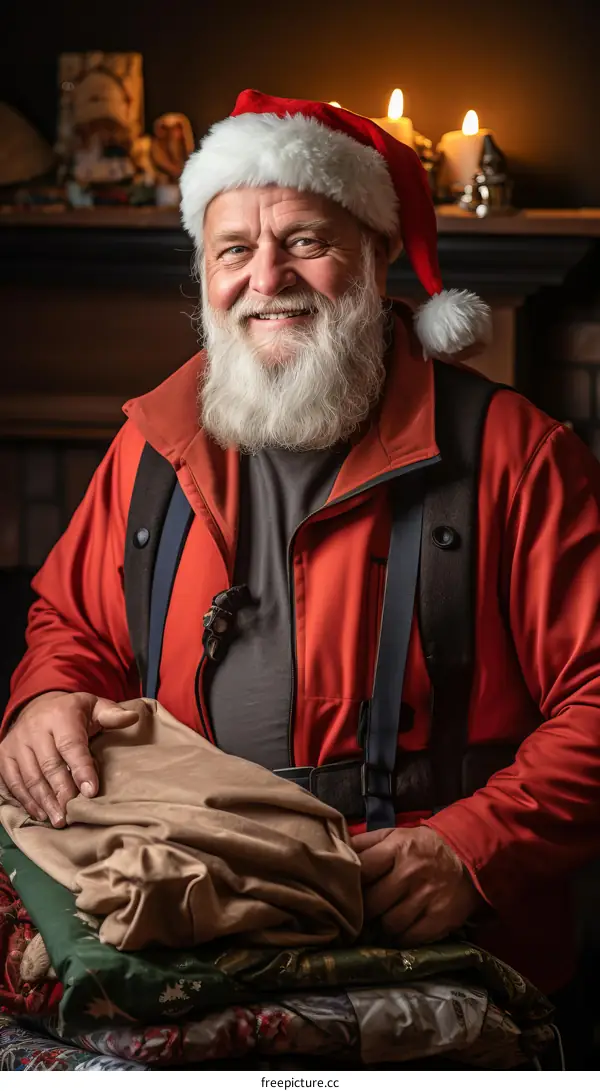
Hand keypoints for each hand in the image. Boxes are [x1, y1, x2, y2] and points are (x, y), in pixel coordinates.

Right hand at [0, 691, 138, 826]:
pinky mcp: (4, 754)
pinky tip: (39, 813)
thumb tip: (132, 718)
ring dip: (44, 801)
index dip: (81, 769)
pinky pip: (12, 781)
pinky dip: (25, 800)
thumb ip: (112, 714)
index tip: (91, 792)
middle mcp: (35, 728)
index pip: (71, 745)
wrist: (38, 705)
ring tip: (58, 820)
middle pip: (49, 764)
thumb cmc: (73, 713)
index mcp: (61, 715)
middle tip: (72, 813)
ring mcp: (17, 742)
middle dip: (61, 791)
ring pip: (29, 776)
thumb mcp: (94, 707)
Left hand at [351, 825, 482, 944]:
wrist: (467, 858)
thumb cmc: (421, 847)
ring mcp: (426, 898)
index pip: (361, 870)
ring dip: (383, 925)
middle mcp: (411, 873)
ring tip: (384, 918)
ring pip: (389, 924)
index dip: (349, 884)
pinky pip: (409, 938)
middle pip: (371, 903)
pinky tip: (401, 927)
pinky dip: (402, 936)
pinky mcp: (440, 919)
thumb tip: (334, 852)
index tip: (344, 892)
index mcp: (397, 847)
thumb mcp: (394, 835)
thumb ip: (364, 843)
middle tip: (362, 912)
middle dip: (364, 910)